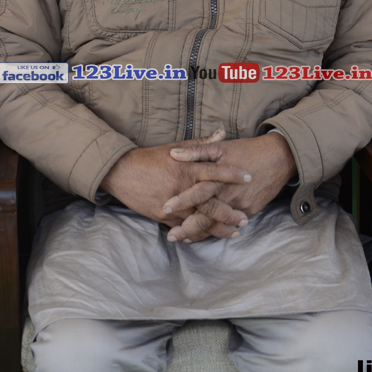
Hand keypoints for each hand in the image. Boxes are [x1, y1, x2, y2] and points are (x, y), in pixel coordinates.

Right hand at [99, 129, 251, 241]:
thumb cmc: (150, 159)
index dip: (233, 174)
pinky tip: (210, 237)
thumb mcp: (175, 147)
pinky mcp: (164, 216)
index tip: (249, 177)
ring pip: (200, 219)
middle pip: (211, 202)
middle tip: (245, 218)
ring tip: (234, 232)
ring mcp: (173, 204)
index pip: (214, 171)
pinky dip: (198, 233)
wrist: (122, 173)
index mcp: (186, 167)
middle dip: (230, 212)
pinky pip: (184, 227)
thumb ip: (201, 144)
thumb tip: (222, 133)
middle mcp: (182, 187)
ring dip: (219, 227)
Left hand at [165, 132, 296, 241]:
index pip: (197, 193)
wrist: (278, 158)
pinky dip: (218, 231)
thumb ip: (196, 151)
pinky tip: (206, 234)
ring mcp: (241, 206)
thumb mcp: (221, 148)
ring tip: (185, 239)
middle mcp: (229, 195)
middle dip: (188, 228)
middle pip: (206, 216)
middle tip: (172, 236)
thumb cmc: (246, 150)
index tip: (165, 208)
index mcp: (220, 178)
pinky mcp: (250, 211)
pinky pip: (231, 225)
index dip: (181, 201)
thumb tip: (174, 154)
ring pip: (218, 225)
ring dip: (201, 234)